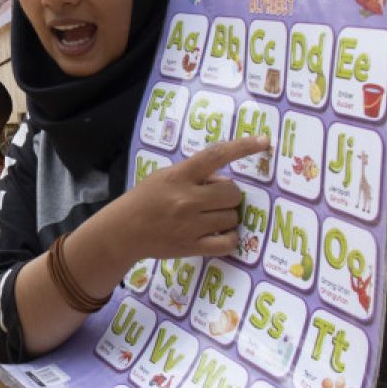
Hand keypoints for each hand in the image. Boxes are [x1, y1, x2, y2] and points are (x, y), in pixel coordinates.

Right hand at [113, 136, 269, 260]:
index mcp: (179, 176)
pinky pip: (228, 242)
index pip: (216, 155)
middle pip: (233, 193)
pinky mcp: (193, 246)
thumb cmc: (143, 200)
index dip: (242, 147)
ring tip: (210, 218)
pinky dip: (229, 238)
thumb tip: (223, 180)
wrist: (123, 232)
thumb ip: (193, 175)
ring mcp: (191, 225)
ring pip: (232, 217)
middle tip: (214, 200)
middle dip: (229, 196)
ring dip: (227, 217)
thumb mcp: (164, 177)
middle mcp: (187, 199)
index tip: (263, 141)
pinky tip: (220, 235)